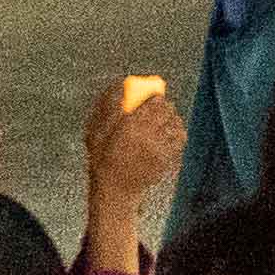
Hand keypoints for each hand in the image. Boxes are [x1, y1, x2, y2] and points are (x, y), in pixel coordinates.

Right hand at [83, 76, 184, 231]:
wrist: (115, 191)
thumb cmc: (102, 159)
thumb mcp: (95, 133)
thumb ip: (107, 107)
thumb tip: (119, 83)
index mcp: (130, 126)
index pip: (154, 103)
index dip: (157, 97)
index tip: (155, 97)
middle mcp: (147, 136)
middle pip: (167, 112)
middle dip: (167, 107)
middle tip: (162, 107)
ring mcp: (159, 149)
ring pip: (176, 125)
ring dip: (174, 120)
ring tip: (168, 120)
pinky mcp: (166, 160)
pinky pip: (179, 141)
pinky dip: (178, 135)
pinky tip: (172, 135)